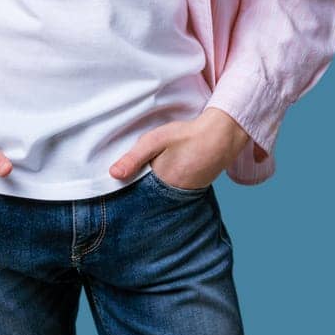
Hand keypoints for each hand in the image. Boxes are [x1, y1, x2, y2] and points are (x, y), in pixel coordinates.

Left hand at [108, 108, 250, 188]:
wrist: (221, 136)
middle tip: (129, 188)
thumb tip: (113, 174)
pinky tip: (162, 179)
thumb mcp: (155, 141)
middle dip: (138, 194)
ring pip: (161, 197)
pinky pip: (173, 194)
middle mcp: (174, 196)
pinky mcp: (193, 191)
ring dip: (152, 191)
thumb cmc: (187, 136)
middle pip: (149, 199)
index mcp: (162, 185)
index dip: (126, 192)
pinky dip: (165, 189)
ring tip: (144, 182)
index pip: (137, 196)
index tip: (114, 191)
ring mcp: (186, 195)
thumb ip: (134, 158)